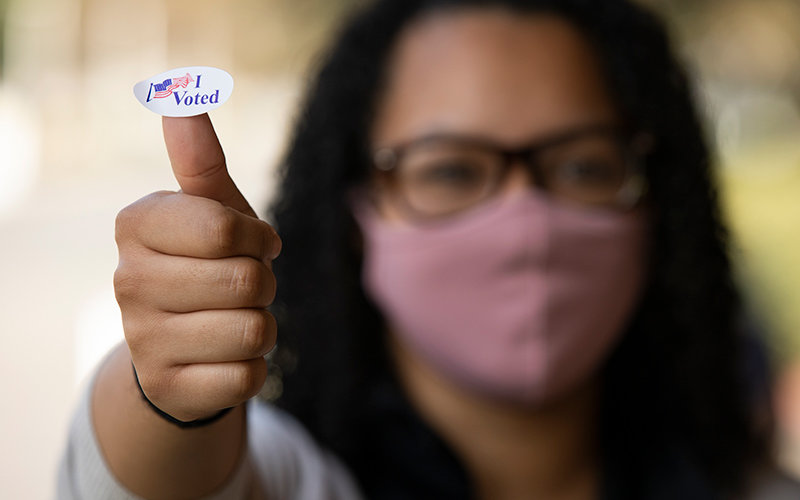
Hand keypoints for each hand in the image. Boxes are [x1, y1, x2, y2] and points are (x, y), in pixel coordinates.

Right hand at [113, 113, 280, 421]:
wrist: (184, 343)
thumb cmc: (208, 262)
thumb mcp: (211, 209)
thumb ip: (200, 161)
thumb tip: (182, 102)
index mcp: (136, 225)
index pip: (224, 227)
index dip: (255, 238)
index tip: (247, 243)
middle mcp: (127, 281)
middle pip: (247, 282)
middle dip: (262, 285)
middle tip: (239, 288)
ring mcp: (142, 340)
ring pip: (253, 331)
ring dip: (260, 326)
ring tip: (231, 319)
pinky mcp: (167, 388)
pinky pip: (248, 377)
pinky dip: (252, 367)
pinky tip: (223, 357)